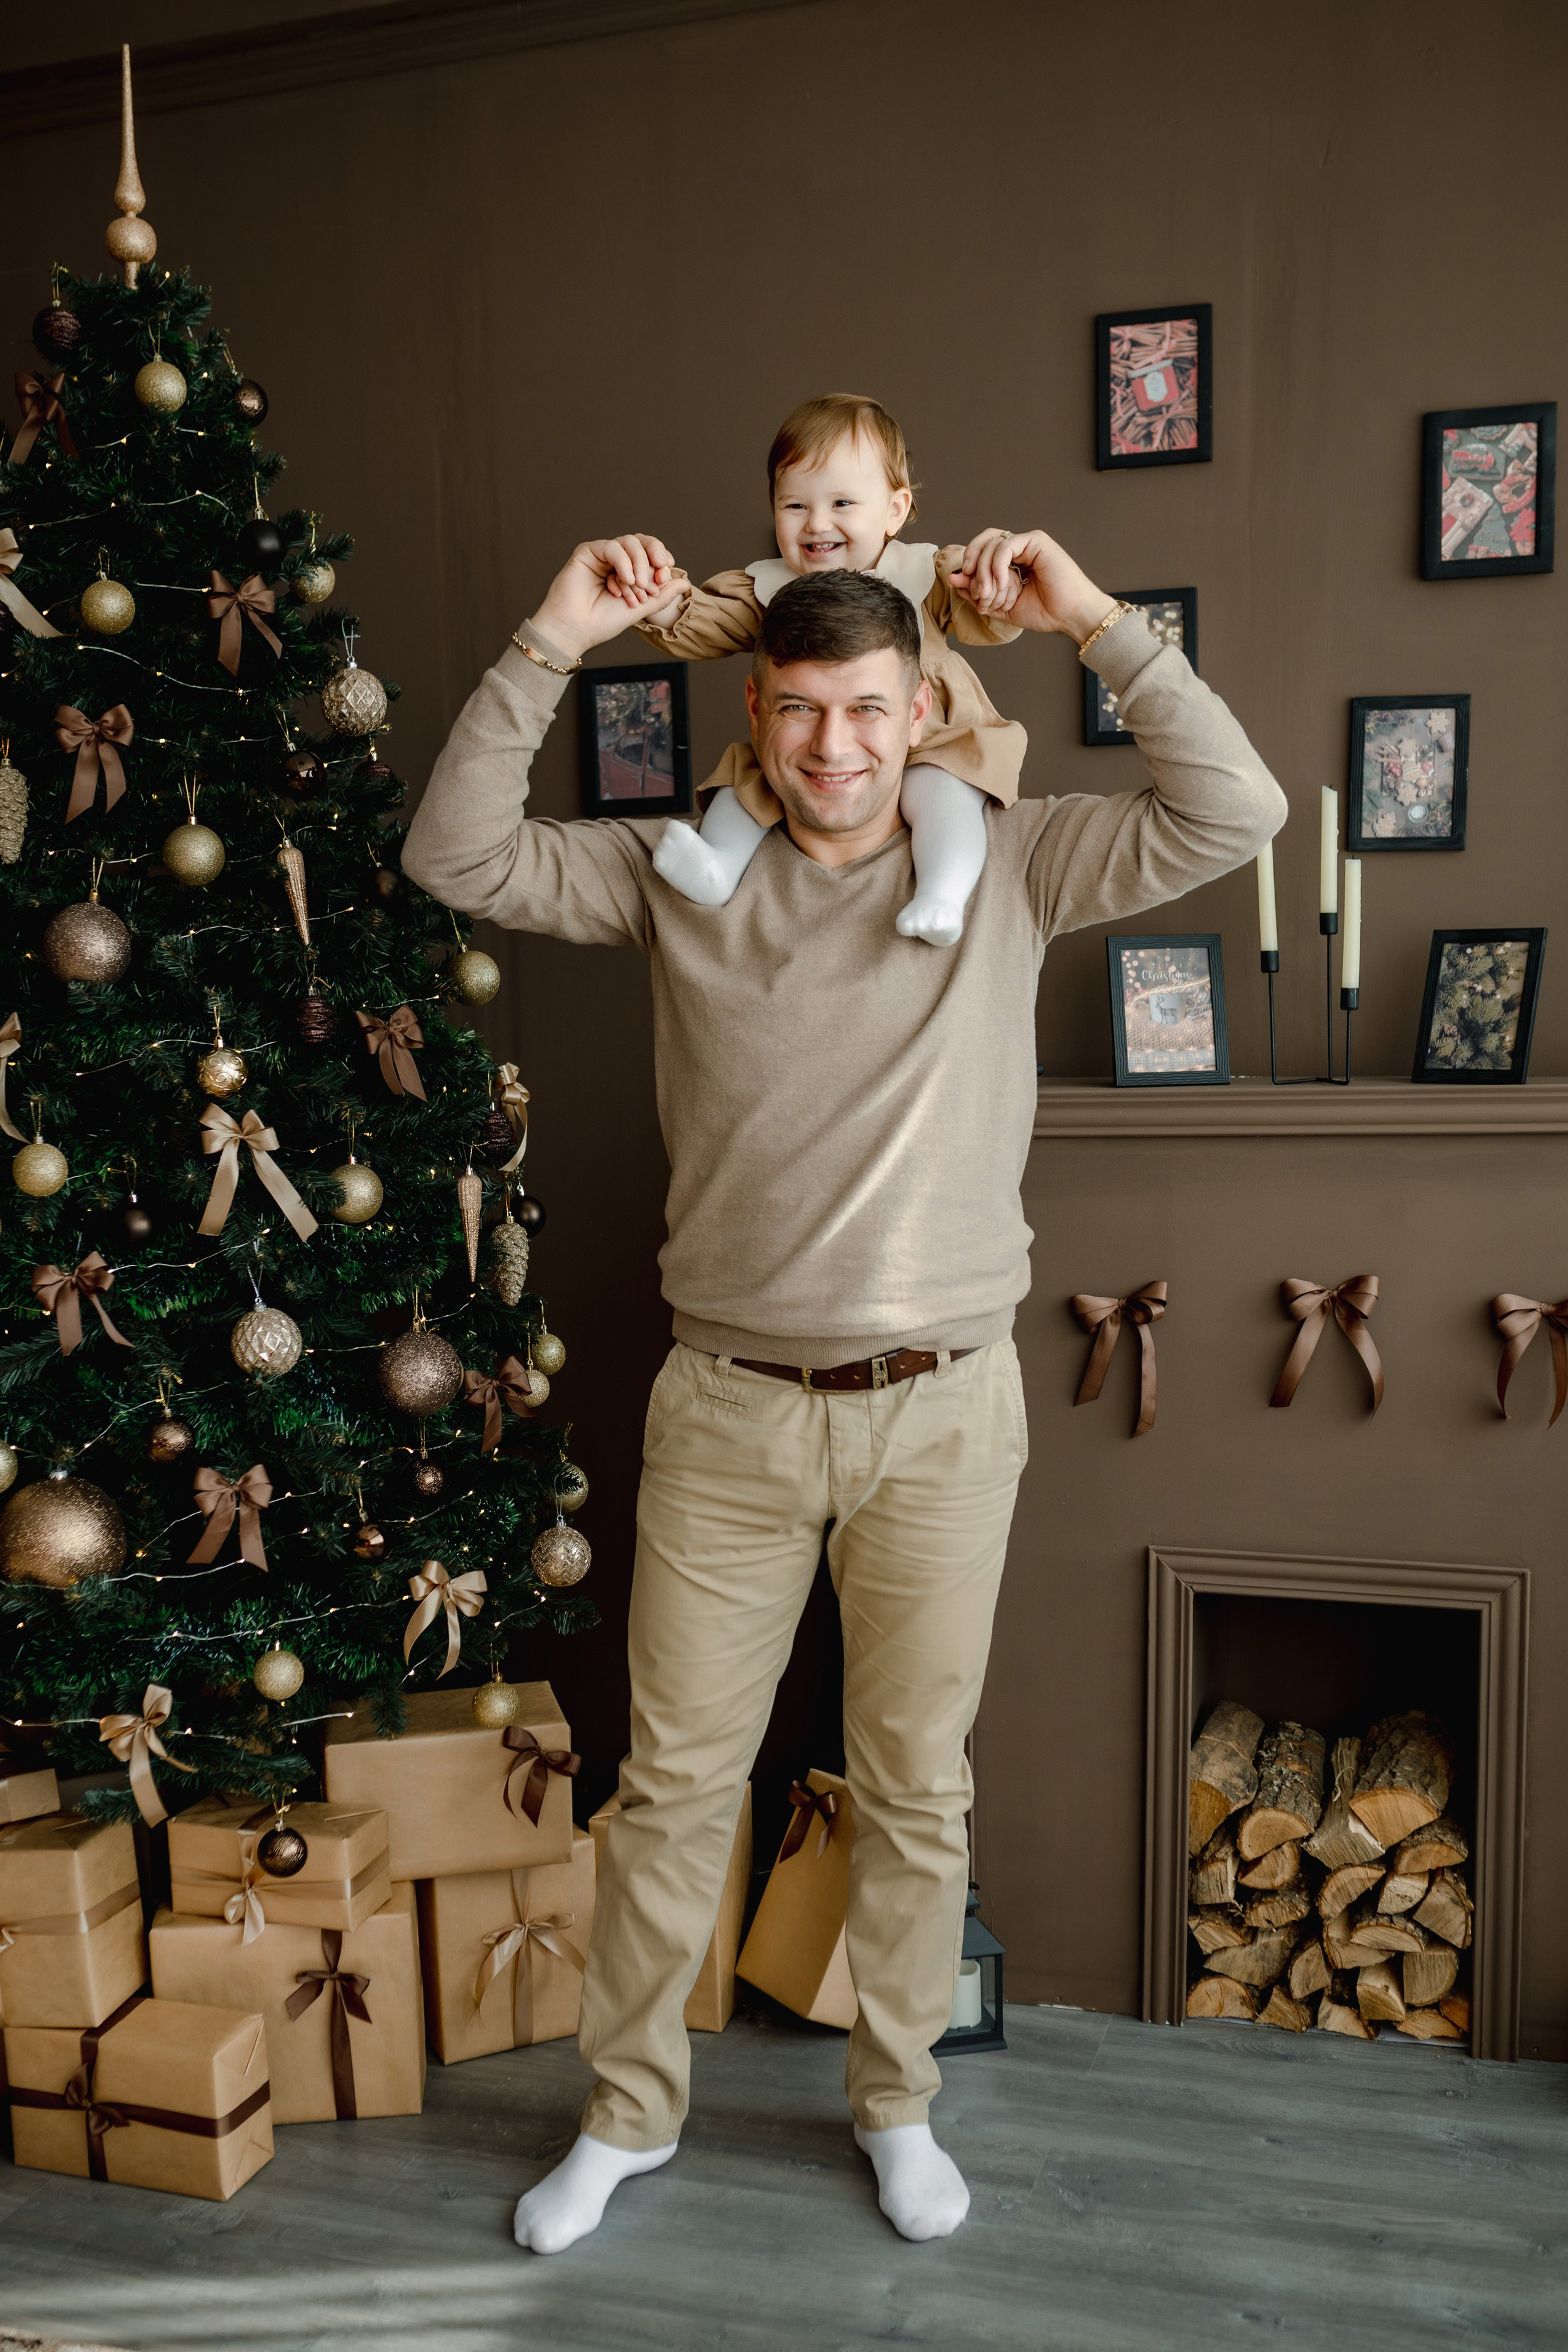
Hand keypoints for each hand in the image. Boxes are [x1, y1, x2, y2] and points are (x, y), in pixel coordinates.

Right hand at [528, 534, 679, 660]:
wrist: (576, 629)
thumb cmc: (602, 622)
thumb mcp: (640, 608)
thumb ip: (661, 596)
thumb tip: (685, 582)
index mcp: (629, 572)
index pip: (650, 554)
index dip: (661, 560)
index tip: (665, 578)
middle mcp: (616, 561)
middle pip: (642, 542)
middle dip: (654, 555)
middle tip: (659, 575)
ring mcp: (602, 555)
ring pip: (629, 543)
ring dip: (639, 564)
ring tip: (637, 586)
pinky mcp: (587, 552)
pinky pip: (612, 547)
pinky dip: (623, 562)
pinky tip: (625, 580)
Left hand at [949, 528, 1115, 643]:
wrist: (1069, 616)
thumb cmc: (1044, 612)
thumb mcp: (1001, 605)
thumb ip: (978, 593)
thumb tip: (953, 579)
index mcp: (1010, 562)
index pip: (979, 553)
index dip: (969, 570)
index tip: (969, 593)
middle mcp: (1018, 548)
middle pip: (982, 544)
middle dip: (974, 571)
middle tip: (980, 595)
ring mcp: (1027, 542)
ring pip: (990, 546)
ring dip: (986, 574)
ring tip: (993, 596)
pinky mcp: (1036, 541)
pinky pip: (1004, 546)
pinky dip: (997, 567)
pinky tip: (1003, 585)